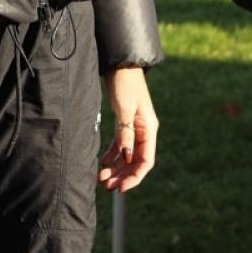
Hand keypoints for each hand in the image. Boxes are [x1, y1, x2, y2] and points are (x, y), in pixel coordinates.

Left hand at [98, 66, 156, 192]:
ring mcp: (135, 128)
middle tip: (108, 187)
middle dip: (124, 176)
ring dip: (116, 168)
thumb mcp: (124, 109)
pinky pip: (120, 145)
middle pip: (136, 161)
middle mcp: (144, 131)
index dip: (135, 177)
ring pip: (127, 155)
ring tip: (102, 179)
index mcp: (149, 129)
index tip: (121, 188)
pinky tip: (103, 164)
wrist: (119, 64)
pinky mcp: (125, 123)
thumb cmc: (125, 84)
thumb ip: (126, 133)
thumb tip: (126, 157)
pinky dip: (112, 156)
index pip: (146, 161)